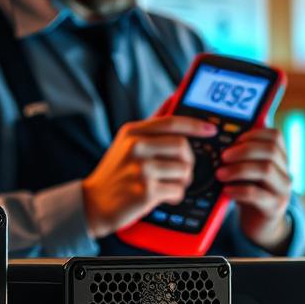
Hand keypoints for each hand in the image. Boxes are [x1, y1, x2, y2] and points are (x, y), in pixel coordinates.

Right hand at [82, 115, 216, 238]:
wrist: (93, 203)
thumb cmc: (115, 173)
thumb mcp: (126, 143)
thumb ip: (150, 126)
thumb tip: (173, 100)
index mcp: (133, 133)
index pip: (172, 122)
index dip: (195, 125)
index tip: (210, 129)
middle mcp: (136, 147)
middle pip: (183, 146)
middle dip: (188, 161)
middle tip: (182, 170)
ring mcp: (141, 168)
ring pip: (183, 170)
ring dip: (182, 181)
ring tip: (169, 185)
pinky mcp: (146, 190)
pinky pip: (177, 190)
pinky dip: (175, 196)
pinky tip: (163, 196)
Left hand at [216, 128, 292, 250]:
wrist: (259, 223)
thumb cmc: (250, 192)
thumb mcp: (247, 172)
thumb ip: (241, 157)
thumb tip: (221, 142)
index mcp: (280, 159)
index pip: (275, 136)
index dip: (254, 134)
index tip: (234, 140)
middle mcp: (285, 172)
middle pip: (270, 150)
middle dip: (244, 150)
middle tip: (223, 157)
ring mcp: (282, 190)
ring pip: (266, 169)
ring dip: (239, 169)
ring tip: (220, 174)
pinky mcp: (274, 207)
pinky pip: (257, 194)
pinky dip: (239, 190)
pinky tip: (226, 191)